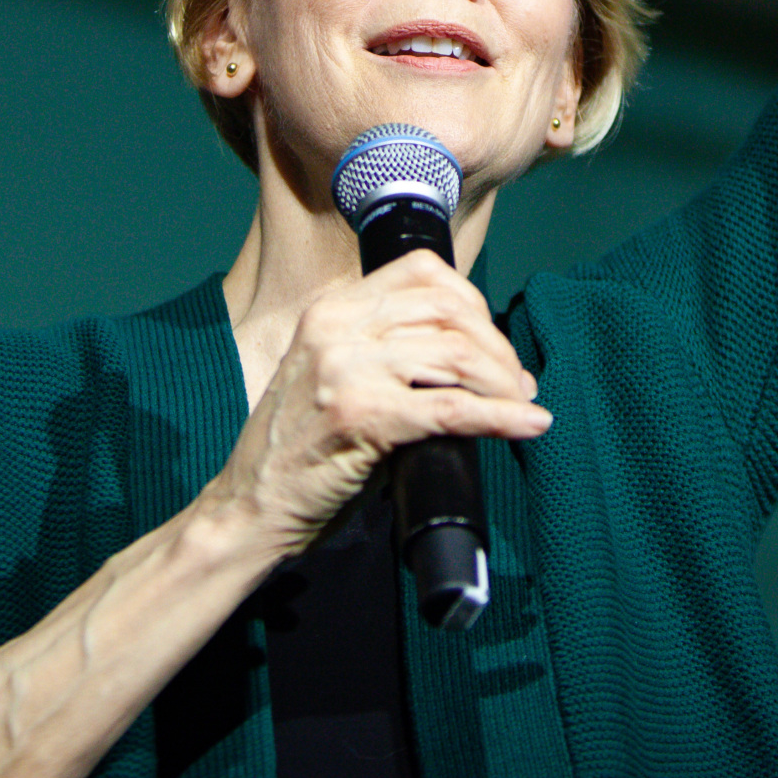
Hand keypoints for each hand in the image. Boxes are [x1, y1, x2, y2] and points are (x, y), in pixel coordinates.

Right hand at [208, 249, 549, 559]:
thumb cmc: (301, 448)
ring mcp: (346, 368)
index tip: (493, 342)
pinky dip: (500, 417)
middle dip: (497, 347)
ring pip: (457, 353)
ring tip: (521, 405)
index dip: (474, 303)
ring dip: (504, 382)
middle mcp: (337, 326)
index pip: (423, 272)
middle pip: (449, 310)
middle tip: (518, 383)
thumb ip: (387, 349)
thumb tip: (477, 353)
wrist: (250, 505)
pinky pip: (451, 408)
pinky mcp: (361, 415)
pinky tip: (527, 424)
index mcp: (332, 307)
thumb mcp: (335, 372)